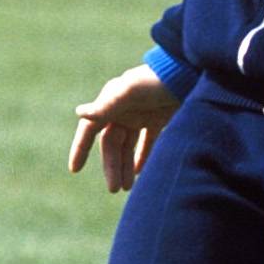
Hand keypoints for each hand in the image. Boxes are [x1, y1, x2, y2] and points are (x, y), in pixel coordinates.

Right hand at [70, 66, 180, 192]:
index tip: (75, 169)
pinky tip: (140, 173)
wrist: (188, 73)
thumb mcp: (130, 92)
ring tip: (126, 187)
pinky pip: (146, 143)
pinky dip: (142, 157)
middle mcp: (123, 110)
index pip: (91, 130)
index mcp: (111, 103)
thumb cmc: (156, 80)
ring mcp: (140, 115)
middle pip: (112, 144)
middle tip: (115, 189)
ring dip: (125, 166)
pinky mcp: (158, 120)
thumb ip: (106, 105)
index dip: (81, 148)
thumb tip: (79, 113)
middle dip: (112, 166)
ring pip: (128, 147)